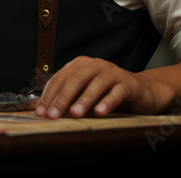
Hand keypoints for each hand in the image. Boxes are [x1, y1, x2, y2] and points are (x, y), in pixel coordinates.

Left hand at [34, 56, 170, 118]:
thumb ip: (64, 100)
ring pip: (96, 84)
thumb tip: (39, 110)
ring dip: (84, 99)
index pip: (60, 78)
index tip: (41, 112)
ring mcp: (113, 73)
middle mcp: (96, 65)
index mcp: (81, 65)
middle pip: (75, 79)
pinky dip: (108, 101)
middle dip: (62, 98)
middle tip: (53, 115)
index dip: (48, 95)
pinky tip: (101, 112)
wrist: (142, 93)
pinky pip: (117, 92)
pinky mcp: (129, 84)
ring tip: (75, 114)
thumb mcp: (84, 96)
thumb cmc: (108, 94)